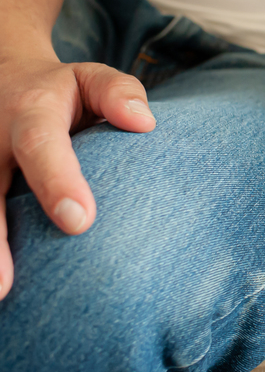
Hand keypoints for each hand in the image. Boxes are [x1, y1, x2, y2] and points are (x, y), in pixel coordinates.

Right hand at [0, 55, 155, 298]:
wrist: (4, 80)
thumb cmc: (63, 92)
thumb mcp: (91, 78)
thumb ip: (118, 94)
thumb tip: (144, 122)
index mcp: (30, 113)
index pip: (40, 147)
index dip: (57, 182)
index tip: (80, 221)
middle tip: (6, 285)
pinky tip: (4, 292)